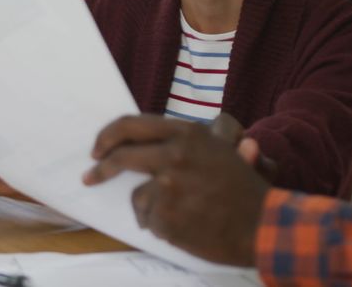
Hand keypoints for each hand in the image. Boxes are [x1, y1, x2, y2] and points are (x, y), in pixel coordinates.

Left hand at [82, 115, 269, 265]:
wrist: (261, 225)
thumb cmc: (242, 189)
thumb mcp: (219, 150)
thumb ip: (183, 143)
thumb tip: (140, 143)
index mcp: (187, 133)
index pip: (131, 125)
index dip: (108, 136)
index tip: (98, 148)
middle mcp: (174, 154)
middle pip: (121, 157)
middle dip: (101, 169)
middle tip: (90, 176)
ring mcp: (168, 185)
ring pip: (137, 195)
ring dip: (151, 207)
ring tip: (181, 213)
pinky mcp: (165, 215)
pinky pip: (149, 220)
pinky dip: (162, 225)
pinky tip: (186, 226)